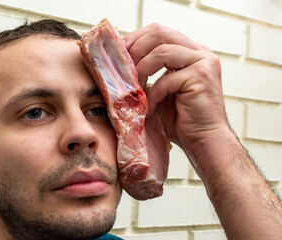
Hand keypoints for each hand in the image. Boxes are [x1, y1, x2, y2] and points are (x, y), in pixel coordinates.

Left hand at [123, 23, 228, 151]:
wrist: (202, 140)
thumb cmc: (181, 118)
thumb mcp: (160, 89)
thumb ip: (149, 72)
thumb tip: (121, 63)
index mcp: (190, 51)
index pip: (159, 32)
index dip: (135, 38)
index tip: (117, 53)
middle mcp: (199, 52)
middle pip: (160, 33)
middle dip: (135, 48)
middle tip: (120, 66)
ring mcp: (203, 62)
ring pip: (162, 51)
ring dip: (141, 70)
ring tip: (134, 89)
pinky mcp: (202, 76)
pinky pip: (167, 79)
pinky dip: (153, 94)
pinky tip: (149, 108)